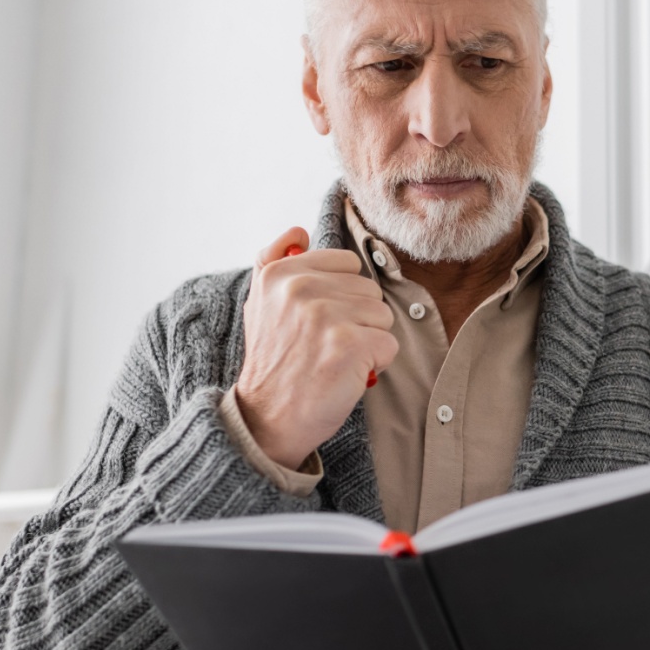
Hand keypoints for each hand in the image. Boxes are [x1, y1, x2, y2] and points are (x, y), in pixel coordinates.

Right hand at [234, 228, 396, 468]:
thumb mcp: (260, 304)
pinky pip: (389, 344)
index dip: (342, 297)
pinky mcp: (349, 345)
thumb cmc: (274, 362)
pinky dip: (375, 364)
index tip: (316, 323)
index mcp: (280, 273)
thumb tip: (299, 230)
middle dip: (358, 321)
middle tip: (324, 347)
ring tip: (334, 359)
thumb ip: (275, 261)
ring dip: (368, 342)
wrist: (267, 419)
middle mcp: (300, 288)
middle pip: (370, 291)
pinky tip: (346, 374)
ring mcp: (325, 315)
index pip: (348, 264)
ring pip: (383, 316)